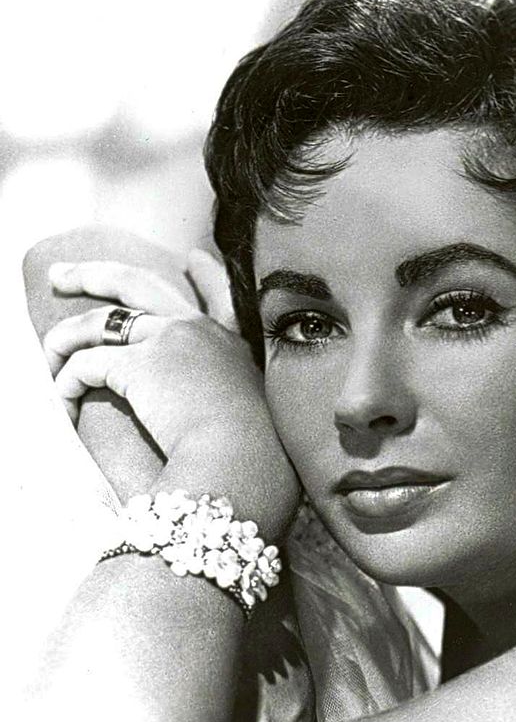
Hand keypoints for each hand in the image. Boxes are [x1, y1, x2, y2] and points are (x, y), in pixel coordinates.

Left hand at [43, 252, 300, 533]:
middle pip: (137, 284)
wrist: (245, 462)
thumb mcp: (261, 417)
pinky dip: (67, 382)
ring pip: (100, 321)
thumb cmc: (254, 459)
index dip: (207, 276)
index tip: (194, 259)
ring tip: (48, 354)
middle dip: (93, 274)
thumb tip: (216, 419)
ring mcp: (169, 340)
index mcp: (234, 345)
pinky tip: (65, 403)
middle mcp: (200, 331)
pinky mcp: (138, 365)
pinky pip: (86, 365)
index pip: (222, 295)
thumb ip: (239, 405)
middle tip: (62, 277)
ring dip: (65, 338)